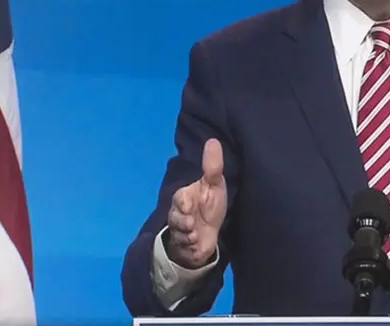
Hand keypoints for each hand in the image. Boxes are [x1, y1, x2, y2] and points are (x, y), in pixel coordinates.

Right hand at [164, 138, 227, 268]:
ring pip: (179, 234)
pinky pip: (185, 249)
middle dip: (182, 221)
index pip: (179, 198)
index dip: (183, 202)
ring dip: (186, 235)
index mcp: (185, 198)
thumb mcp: (214, 184)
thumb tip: (212, 140)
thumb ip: (212, 166)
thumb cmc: (210, 205)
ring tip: (194, 235)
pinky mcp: (186, 248)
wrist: (208, 233)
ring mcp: (181, 232)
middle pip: (175, 218)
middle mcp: (179, 215)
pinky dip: (191, 248)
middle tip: (191, 223)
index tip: (189, 205)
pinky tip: (196, 245)